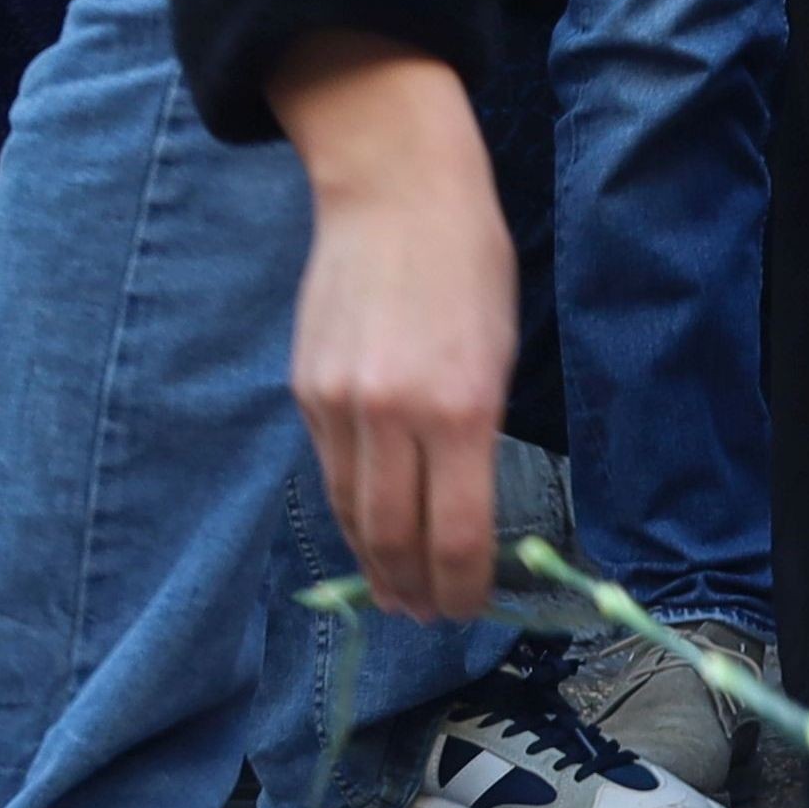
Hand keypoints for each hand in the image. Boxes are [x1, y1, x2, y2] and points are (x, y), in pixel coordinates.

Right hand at [271, 36, 517, 622]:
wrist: (394, 191)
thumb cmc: (470, 264)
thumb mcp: (500, 350)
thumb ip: (480, 431)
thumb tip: (466, 506)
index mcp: (461, 408)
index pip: (458, 532)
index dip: (461, 585)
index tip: (468, 610)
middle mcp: (395, 416)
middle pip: (396, 536)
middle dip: (413, 587)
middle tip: (426, 615)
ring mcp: (341, 405)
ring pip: (353, 512)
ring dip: (374, 562)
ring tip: (394, 591)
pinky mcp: (307, 390)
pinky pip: (331, 470)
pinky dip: (349, 510)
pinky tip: (365, 528)